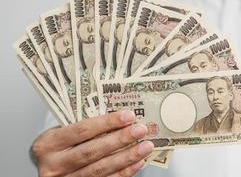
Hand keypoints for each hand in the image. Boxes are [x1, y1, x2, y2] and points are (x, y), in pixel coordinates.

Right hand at [31, 110, 153, 176]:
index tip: (128, 116)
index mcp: (47, 144)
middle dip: (120, 139)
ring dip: (127, 157)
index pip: (81, 130)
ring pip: (100, 169)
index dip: (107, 123)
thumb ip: (85, 128)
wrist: (50, 169)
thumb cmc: (60, 148)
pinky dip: (125, 172)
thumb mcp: (63, 134)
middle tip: (140, 130)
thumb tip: (121, 120)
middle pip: (92, 151)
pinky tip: (138, 162)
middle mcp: (54, 165)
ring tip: (146, 146)